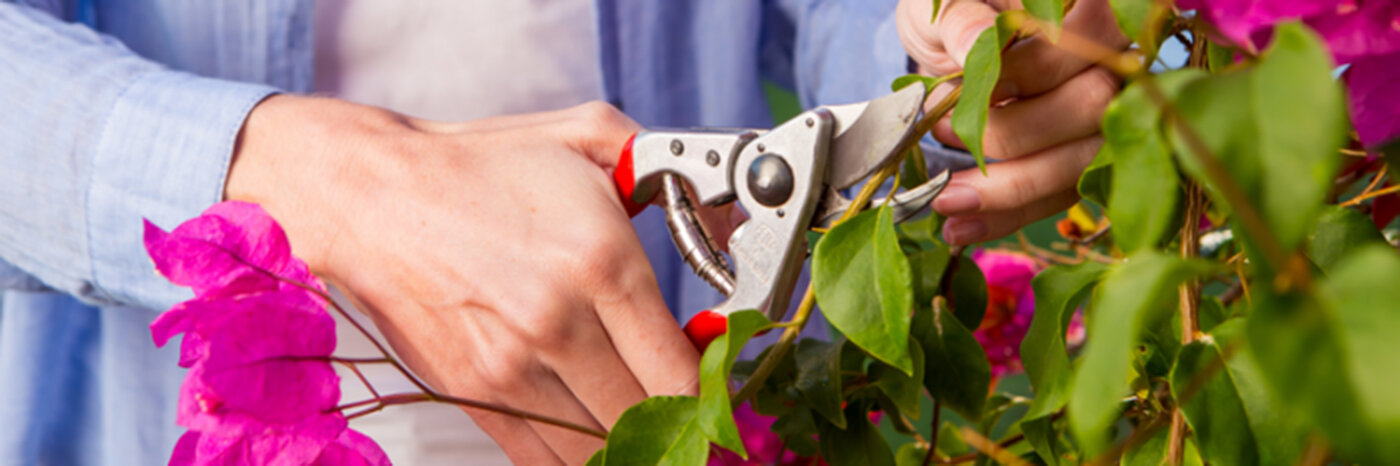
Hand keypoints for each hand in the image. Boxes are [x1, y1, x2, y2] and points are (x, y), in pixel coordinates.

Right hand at [225, 96, 697, 464]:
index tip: (720, 386)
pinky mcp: (475, 395)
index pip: (683, 373)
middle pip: (650, 420)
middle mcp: (557, 322)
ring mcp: (510, 368)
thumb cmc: (482, 169)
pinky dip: (581, 454)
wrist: (374, 195)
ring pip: (601, 447)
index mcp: (601, 261)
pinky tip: (595, 426)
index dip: (714, 394)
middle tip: (691, 409)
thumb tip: (725, 226)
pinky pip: (546, 459)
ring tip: (642, 415)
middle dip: (681, 422)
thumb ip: (669, 174)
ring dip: (631, 441)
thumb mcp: (589, 140)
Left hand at [897, 0, 1128, 243]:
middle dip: (1015, 132)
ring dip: (1011, 190)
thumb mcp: (946, 3)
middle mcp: (1115, 62)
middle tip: (946, 132)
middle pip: (1092, 106)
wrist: (949, 42)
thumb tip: (979, 46)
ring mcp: (1107, 117)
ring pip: (1081, 162)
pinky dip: (1007, 216)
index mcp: (1088, 10)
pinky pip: (1057, 196)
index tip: (967, 85)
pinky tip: (961, 227)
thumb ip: (963, 18)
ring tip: (947, 201)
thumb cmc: (954, 13)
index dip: (1028, 69)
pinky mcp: (1081, 160)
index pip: (1084, 39)